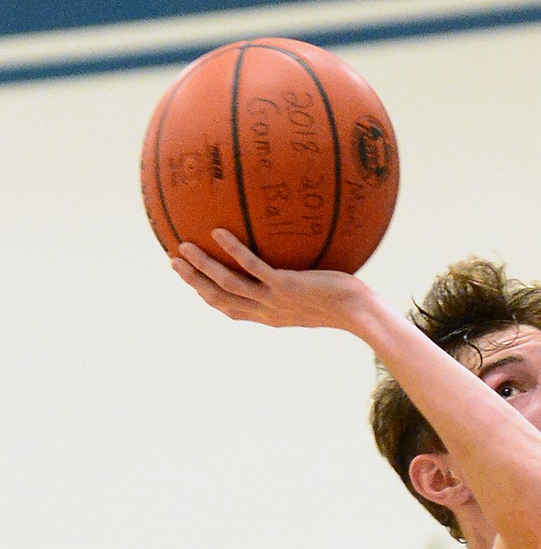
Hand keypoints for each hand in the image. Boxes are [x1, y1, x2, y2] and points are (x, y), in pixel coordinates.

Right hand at [172, 230, 370, 331]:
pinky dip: (234, 251)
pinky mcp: (286, 286)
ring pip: (229, 285)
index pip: (230, 308)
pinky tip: (218, 233)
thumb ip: (294, 282)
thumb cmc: (343, 301)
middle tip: (172, 262)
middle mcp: (268, 311)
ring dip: (203, 267)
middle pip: (220, 299)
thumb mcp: (312, 294)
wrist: (359, 313)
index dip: (206, 294)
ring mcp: (275, 300)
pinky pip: (254, 267)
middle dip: (194, 282)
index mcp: (270, 315)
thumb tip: (289, 260)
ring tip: (183, 247)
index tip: (189, 279)